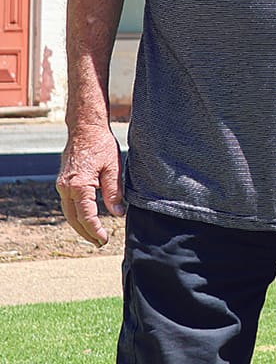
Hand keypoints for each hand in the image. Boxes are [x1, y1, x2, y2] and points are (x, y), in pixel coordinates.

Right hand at [55, 123, 124, 246]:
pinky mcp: (63, 182)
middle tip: (100, 243)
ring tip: (94, 235)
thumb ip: (114, 192)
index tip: (104, 239)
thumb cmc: (101, 145)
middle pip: (74, 219)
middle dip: (86, 233)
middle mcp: (66, 188)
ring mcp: (62, 185)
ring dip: (80, 226)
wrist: (84, 128)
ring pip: (68, 213)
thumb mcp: (113, 168)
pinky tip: (87, 218)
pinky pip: (68, 204)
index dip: (95, 230)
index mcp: (79, 186)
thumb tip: (118, 214)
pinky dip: (76, 214)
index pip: (86, 216)